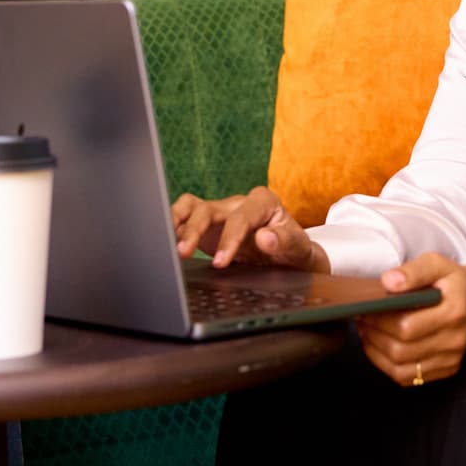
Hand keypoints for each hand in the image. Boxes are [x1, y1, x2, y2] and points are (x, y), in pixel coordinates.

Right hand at [171, 187, 328, 272]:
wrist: (288, 257)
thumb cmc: (293, 249)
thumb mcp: (298, 247)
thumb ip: (284, 240)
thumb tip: (264, 237)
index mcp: (262, 202)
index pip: (240, 218)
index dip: (228, 239)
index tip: (220, 262)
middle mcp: (238, 203)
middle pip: (209, 209)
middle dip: (194, 230)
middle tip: (184, 253)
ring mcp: (220, 212)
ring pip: (192, 208)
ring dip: (178, 225)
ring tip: (170, 245)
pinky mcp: (207, 224)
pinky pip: (185, 217)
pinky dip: (174, 227)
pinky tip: (167, 242)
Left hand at [356, 255, 465, 386]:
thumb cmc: (455, 282)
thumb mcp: (437, 264)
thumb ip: (413, 271)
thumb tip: (387, 282)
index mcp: (453, 311)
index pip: (407, 326)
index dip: (379, 320)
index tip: (365, 309)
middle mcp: (454, 340)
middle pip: (401, 350)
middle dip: (374, 336)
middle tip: (362, 319)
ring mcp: (451, 358)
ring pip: (401, 369)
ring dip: (376, 352)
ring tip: (368, 332)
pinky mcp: (446, 369)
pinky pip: (408, 378)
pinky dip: (387, 365)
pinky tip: (380, 347)